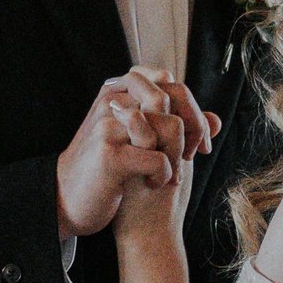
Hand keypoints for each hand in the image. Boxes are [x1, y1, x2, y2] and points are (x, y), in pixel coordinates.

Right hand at [57, 69, 218, 240]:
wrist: (65, 200)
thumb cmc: (106, 171)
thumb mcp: (137, 141)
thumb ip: (173, 126)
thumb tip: (217, 120)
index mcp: (117, 92)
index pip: (169, 82)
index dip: (191, 108)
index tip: (198, 139)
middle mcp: (112, 102)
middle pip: (173, 97)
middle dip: (193, 127)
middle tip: (193, 155)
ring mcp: (109, 127)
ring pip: (170, 125)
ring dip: (177, 154)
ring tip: (169, 174)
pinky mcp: (110, 156)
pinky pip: (159, 158)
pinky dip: (164, 175)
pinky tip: (153, 185)